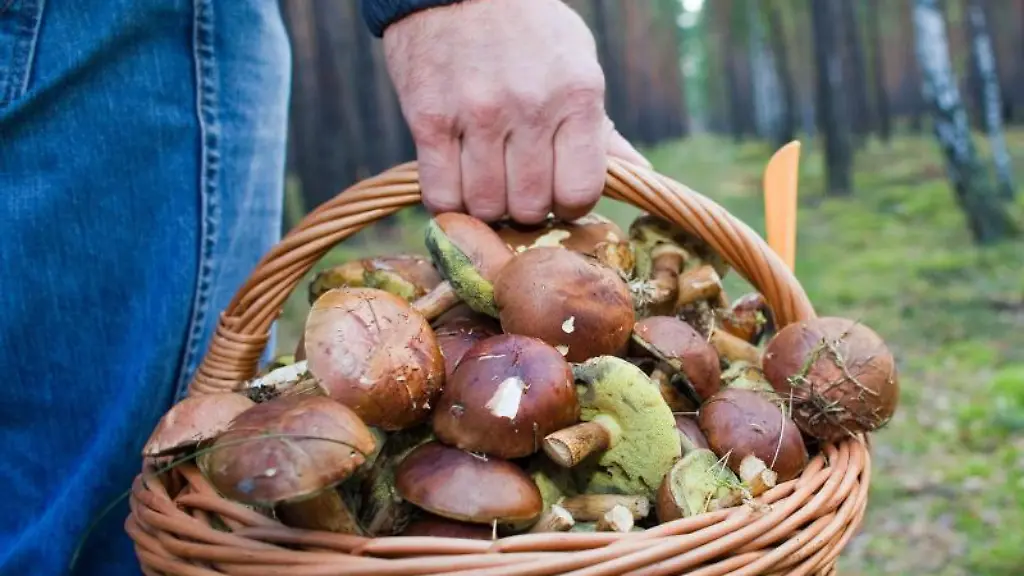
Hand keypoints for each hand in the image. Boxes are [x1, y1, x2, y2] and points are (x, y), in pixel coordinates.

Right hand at [382, 0, 649, 223]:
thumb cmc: (527, 29)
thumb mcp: (578, 64)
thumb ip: (601, 128)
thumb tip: (638, 175)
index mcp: (577, 95)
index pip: (580, 192)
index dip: (569, 205)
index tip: (556, 193)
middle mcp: (530, 107)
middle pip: (530, 207)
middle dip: (526, 207)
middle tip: (517, 186)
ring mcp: (477, 114)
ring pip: (484, 206)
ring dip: (486, 205)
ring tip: (487, 182)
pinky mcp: (429, 119)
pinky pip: (440, 194)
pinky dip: (448, 200)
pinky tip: (456, 182)